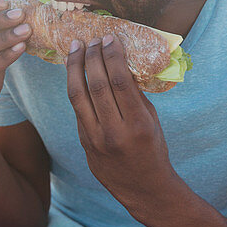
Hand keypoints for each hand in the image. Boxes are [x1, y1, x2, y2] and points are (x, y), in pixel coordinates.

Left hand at [66, 36, 177, 210]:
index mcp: (138, 124)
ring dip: (75, 68)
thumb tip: (120, 63)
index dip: (112, 57)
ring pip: (77, 96)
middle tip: (92, 39)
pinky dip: (75, 87)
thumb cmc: (152, 149)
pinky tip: (74, 71)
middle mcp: (114, 131)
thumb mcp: (152, 121)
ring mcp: (94, 138)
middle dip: (92, 58)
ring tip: (76, 48)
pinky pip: (77, 109)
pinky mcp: (83, 141)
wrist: (142, 188)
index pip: (121, 83)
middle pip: (96, 86)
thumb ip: (134, 95)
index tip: (110, 39)